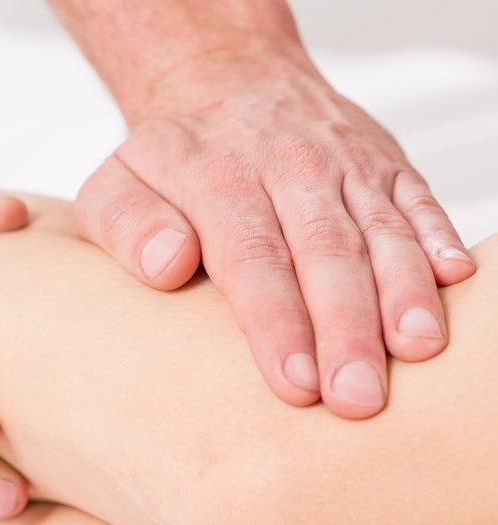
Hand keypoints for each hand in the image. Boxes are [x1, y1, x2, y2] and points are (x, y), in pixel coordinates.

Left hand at [74, 43, 476, 417]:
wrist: (225, 82)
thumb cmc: (167, 159)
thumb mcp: (115, 186)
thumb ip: (128, 226)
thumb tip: (169, 265)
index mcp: (217, 174)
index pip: (251, 255)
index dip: (275, 322)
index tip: (294, 382)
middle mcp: (288, 164)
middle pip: (324, 252)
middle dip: (346, 329)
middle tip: (357, 398)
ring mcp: (344, 162)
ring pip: (381, 230)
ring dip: (402, 294)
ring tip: (416, 351)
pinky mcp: (384, 162)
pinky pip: (419, 200)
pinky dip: (439, 240)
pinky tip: (454, 283)